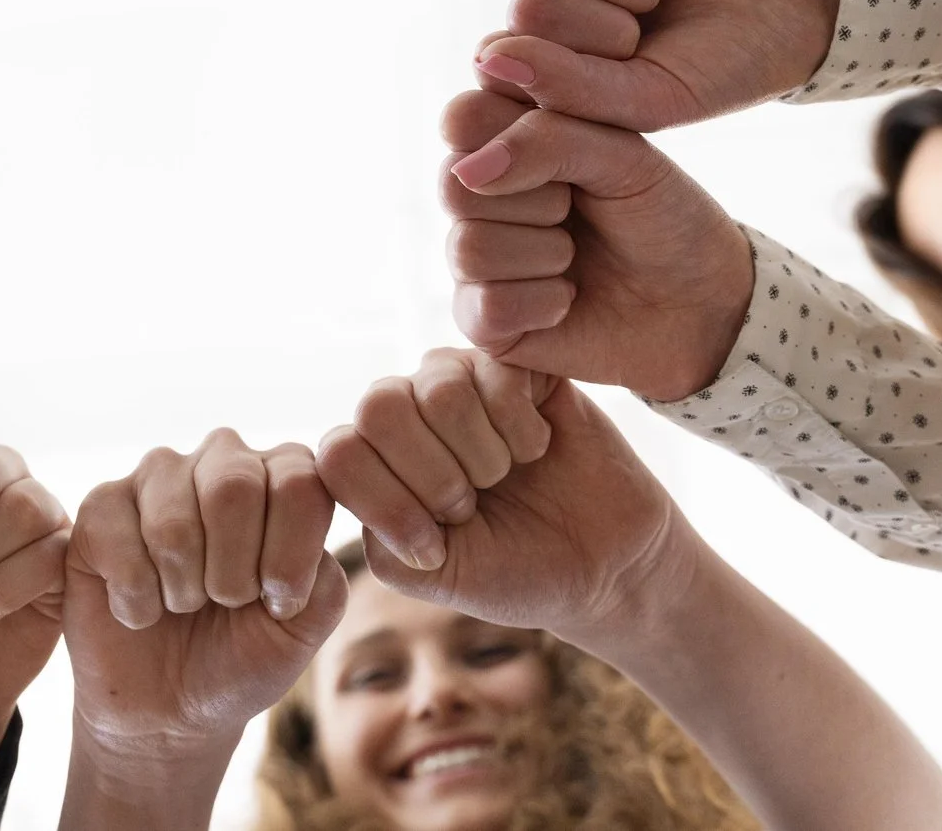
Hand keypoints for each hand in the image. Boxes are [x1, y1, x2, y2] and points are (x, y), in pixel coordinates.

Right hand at [64, 431, 347, 763]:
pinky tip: (139, 608)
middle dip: (233, 575)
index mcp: (283, 477)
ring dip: (182, 591)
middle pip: (234, 487)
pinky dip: (135, 599)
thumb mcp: (301, 630)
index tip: (277, 603)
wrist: (167, 708)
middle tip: (224, 603)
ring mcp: (157, 476)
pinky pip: (116, 539)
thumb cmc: (240, 658)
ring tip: (182, 605)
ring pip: (173, 522)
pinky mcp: (101, 504)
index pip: (300, 483)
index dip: (289, 560)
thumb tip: (305, 549)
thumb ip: (324, 584)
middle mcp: (223, 459)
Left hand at [318, 356, 693, 650]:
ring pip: (437, 388)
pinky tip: (537, 448)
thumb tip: (368, 474)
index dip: (386, 502)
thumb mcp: (435, 575)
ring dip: (482, 454)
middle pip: (378, 406)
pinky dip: (521, 428)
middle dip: (432, 475)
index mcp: (375, 463)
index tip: (434, 544)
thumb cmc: (513, 571)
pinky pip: (495, 373)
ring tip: (505, 475)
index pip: (339, 454)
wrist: (602, 566)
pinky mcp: (515, 366)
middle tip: (471, 504)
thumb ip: (382, 534)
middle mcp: (407, 413)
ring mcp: (459, 383)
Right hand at [439, 96, 751, 399]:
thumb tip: (470, 171)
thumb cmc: (660, 216)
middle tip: (579, 210)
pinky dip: (543, 302)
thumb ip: (547, 139)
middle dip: (538, 200)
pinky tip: (568, 299)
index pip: (461, 118)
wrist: (700, 298)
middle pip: (454, 185)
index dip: (517, 136)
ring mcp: (473, 258)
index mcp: (502, 140)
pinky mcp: (481, 320)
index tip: (575, 156)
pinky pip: (487, 305)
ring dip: (546, 254)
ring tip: (576, 257)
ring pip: (469, 247)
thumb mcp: (622, 156)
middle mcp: (476, 196)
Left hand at [469, 0, 836, 129]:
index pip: (513, 59)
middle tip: (651, 27)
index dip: (581, 69)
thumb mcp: (649, 98)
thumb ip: (565, 89)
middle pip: (531, 4)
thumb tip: (484, 57)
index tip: (634, 72)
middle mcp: (553, 1)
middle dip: (610, 25)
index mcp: (550, 59)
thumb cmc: (722, 63)